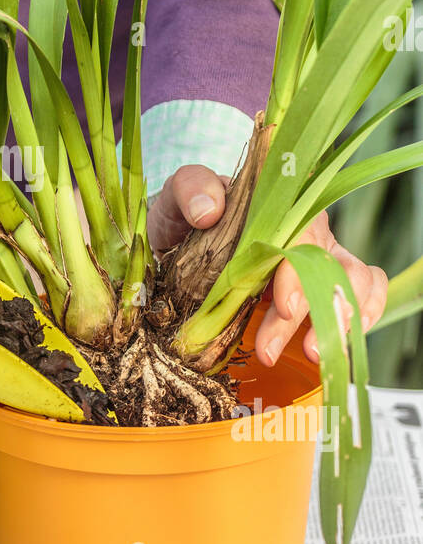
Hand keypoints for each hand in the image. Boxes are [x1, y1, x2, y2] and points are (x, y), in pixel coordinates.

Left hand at [146, 163, 387, 365]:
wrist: (181, 241)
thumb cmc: (185, 218)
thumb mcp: (177, 197)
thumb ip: (189, 188)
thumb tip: (209, 210)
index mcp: (281, 206)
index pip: (304, 235)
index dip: (299, 272)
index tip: (284, 306)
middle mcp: (310, 231)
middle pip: (329, 268)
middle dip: (309, 312)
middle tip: (269, 350)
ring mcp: (322, 259)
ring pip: (355, 282)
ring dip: (339, 321)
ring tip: (312, 355)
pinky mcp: (323, 286)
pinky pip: (366, 294)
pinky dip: (364, 317)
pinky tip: (338, 346)